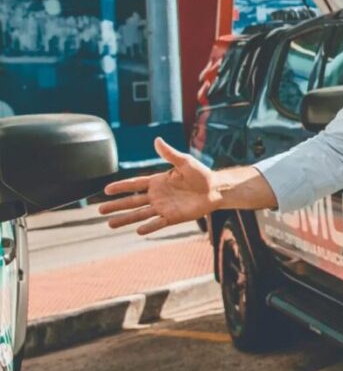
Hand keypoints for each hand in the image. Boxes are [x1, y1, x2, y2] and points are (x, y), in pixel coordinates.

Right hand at [99, 137, 220, 234]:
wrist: (215, 189)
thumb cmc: (201, 174)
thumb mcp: (185, 161)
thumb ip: (170, 154)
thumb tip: (157, 140)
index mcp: (158, 182)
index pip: (134, 184)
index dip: (121, 187)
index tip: (106, 190)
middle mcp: (157, 196)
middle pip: (132, 201)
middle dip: (116, 206)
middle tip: (100, 210)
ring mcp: (164, 207)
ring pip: (140, 214)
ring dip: (125, 219)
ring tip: (109, 224)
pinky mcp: (173, 217)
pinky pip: (158, 223)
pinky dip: (148, 227)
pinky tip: (137, 231)